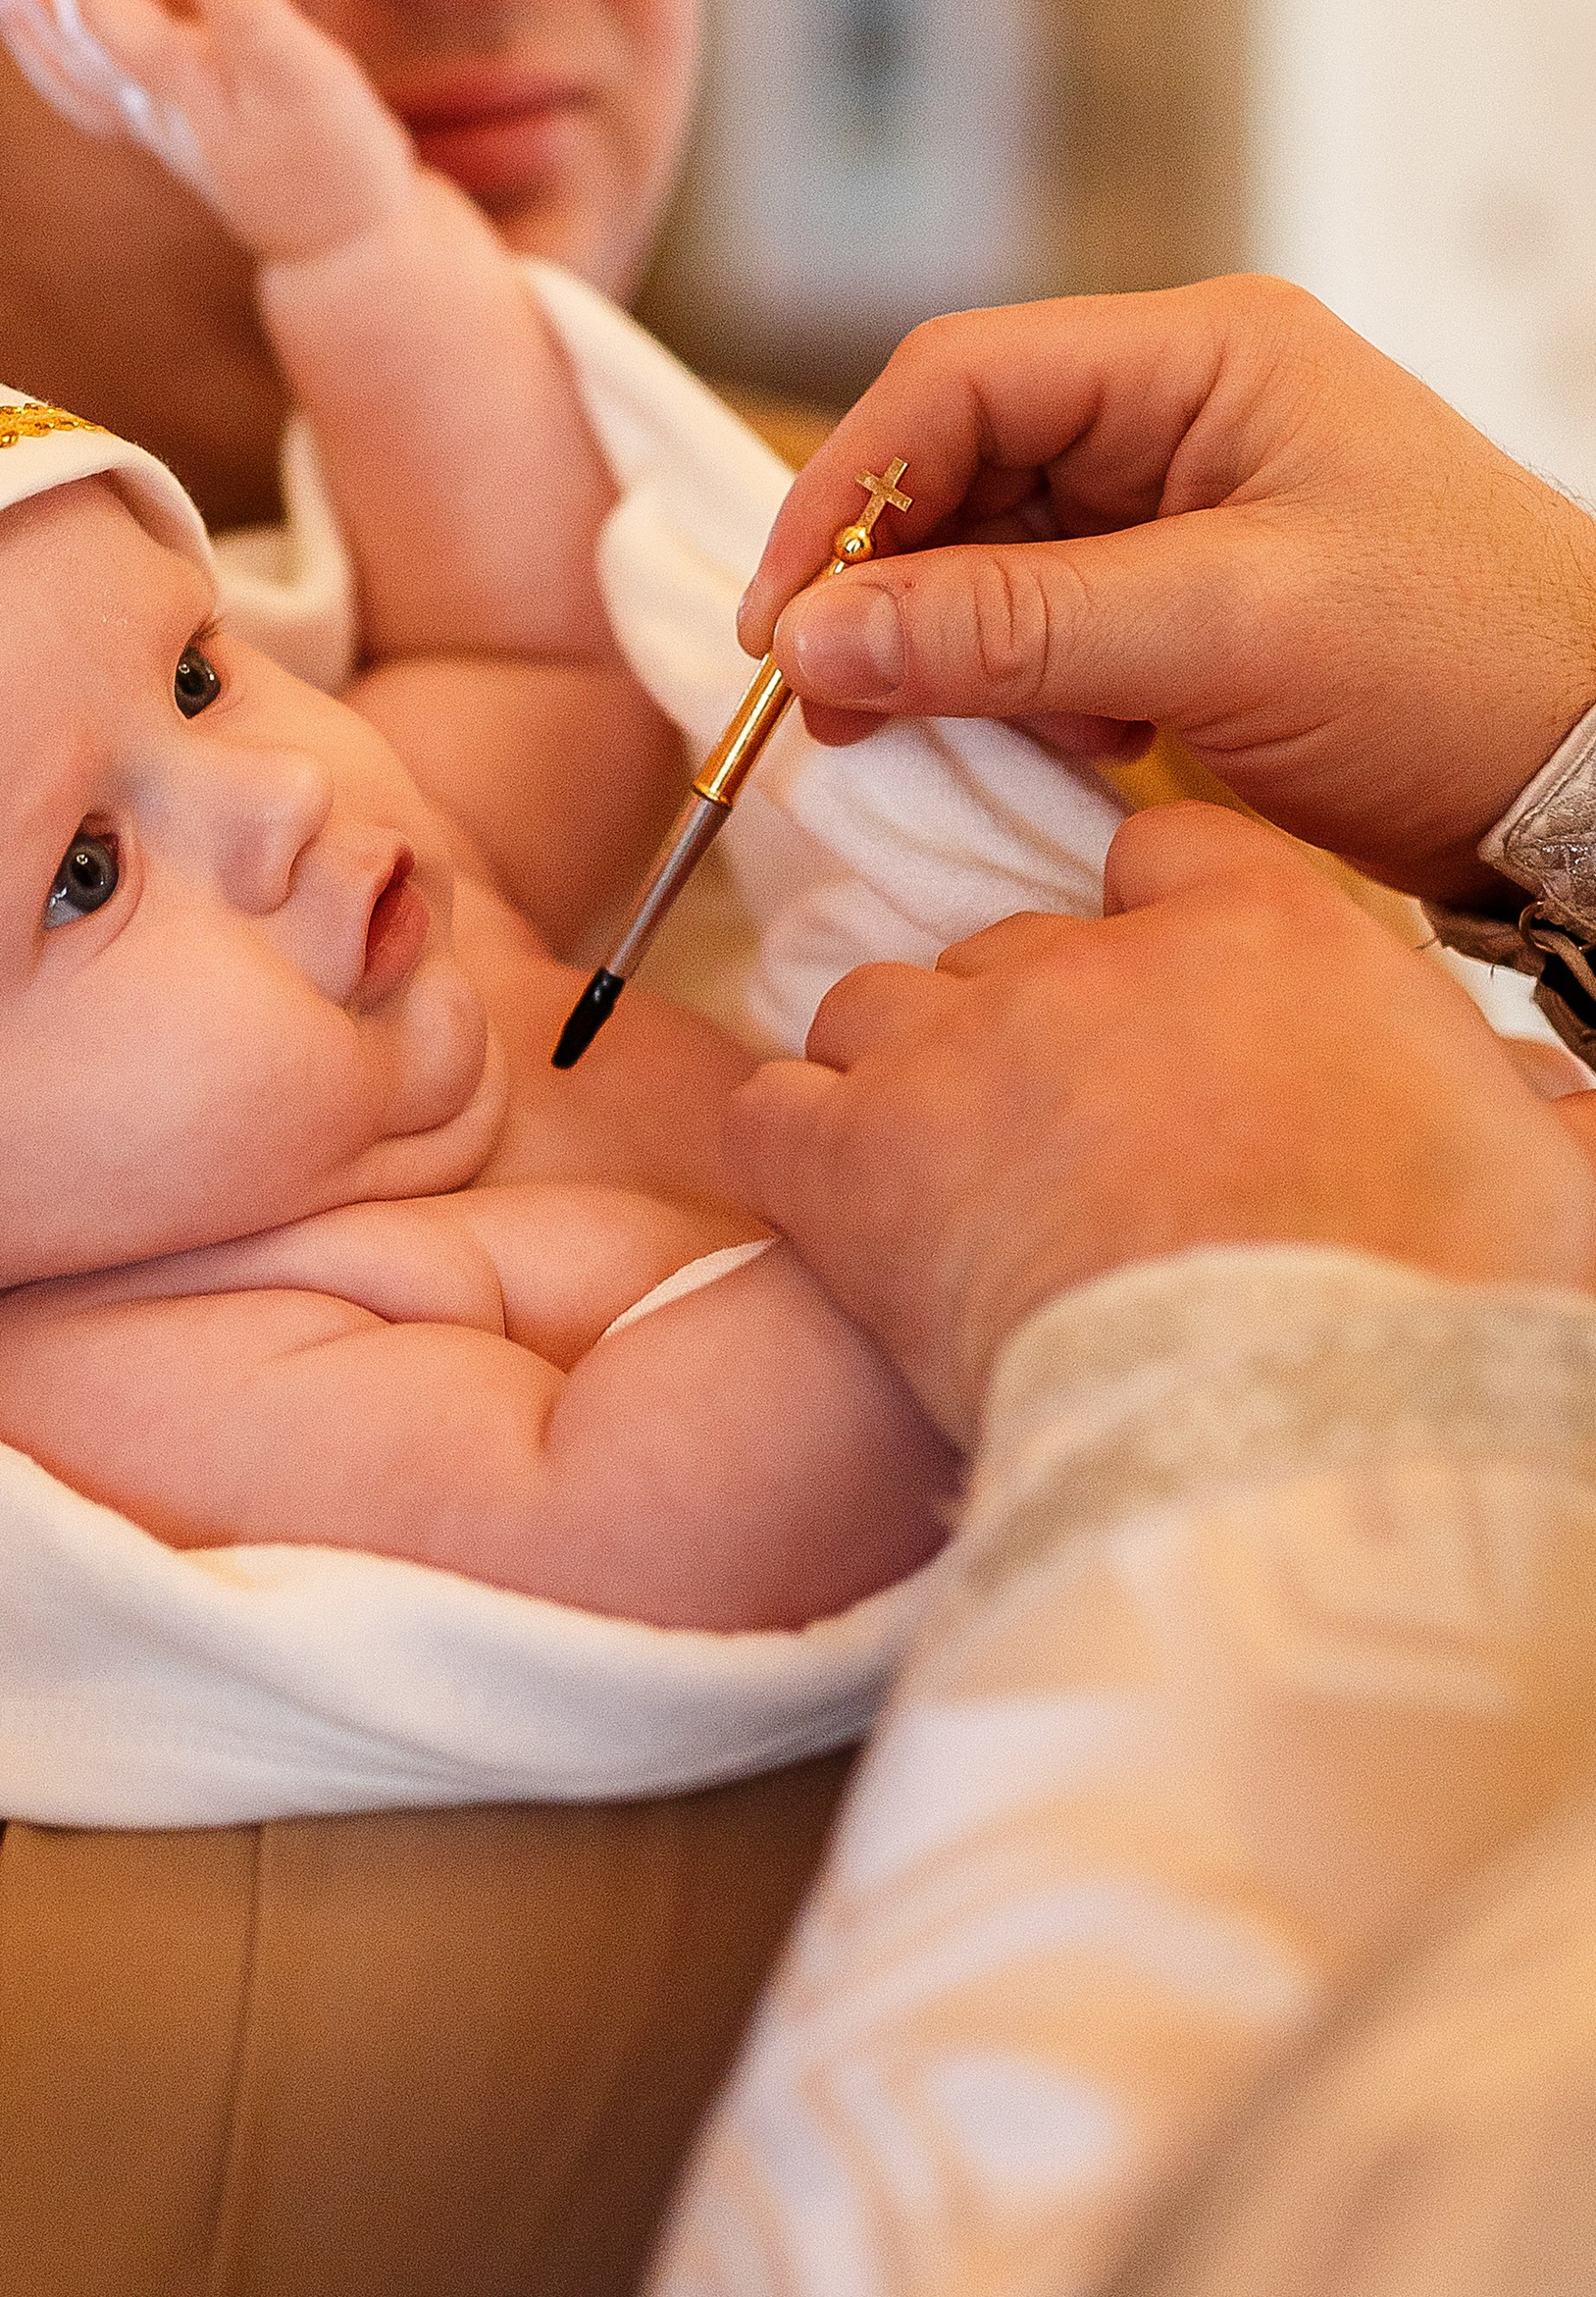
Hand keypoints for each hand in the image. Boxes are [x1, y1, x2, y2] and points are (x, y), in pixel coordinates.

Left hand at [0, 0, 416, 260]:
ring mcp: (154, 124)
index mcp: (176, 87)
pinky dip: (51, 54)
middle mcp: (148, 107)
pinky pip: (86, 92)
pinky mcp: (173, 131)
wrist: (341, 243)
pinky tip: (40, 23)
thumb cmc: (334, 156)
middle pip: (61, 37)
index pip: (98, 16)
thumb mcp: (305, 77)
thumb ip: (254, 11)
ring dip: (26, 4)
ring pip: (65, 64)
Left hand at [729, 801, 1595, 1440]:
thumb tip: (1571, 1119)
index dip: (1156, 937)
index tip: (1169, 1018)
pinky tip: (839, 1213)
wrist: (1294, 1434)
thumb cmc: (1440, 1317)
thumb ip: (1537, 1125)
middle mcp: (1092, 962)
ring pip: (879, 1008)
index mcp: (1269, 933)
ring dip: (901, 1082)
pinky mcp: (854, 1159)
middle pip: (1013, 948)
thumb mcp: (1543, 1187)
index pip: (1168, 862)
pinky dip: (799, 1154)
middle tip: (1062, 1152)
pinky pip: (778, 1112)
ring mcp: (958, 1050)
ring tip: (949, 1186)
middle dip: (1026, 1035)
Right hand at [739, 278, 1595, 901]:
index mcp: (1205, 356)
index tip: (786, 628)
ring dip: (950, 649)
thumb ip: (1008, 632)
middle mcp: (1187, 407)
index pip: (959, 381)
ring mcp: (1191, 503)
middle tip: (829, 705)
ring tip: (962, 736)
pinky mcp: (1196, 599)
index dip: (846, 493)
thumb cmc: (1459, 673)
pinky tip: (1076, 749)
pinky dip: (1022, 690)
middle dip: (886, 585)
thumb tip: (809, 642)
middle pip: (960, 464)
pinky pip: (1047, 625)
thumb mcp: (1223, 640)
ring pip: (990, 554)